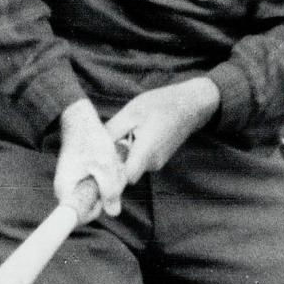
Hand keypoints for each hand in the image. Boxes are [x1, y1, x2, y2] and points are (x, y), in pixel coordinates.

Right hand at [54, 99, 125, 221]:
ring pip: (95, 194)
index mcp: (66, 190)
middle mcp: (65, 190)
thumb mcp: (105, 166)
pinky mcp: (79, 177)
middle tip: (112, 173)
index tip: (104, 196)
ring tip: (111, 164)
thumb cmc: (90, 140)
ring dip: (109, 183)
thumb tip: (114, 212)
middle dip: (107, 193)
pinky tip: (109, 163)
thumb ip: (110, 191)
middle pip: (90, 206)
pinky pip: (95, 185)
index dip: (95, 211)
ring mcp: (72, 183)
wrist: (80, 119)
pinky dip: (105, 177)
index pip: (79, 217)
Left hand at [104, 78, 219, 184]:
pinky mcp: (158, 159)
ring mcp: (157, 163)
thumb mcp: (131, 112)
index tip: (95, 168)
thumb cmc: (161, 105)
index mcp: (146, 152)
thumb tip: (93, 145)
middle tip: (100, 145)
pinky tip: (130, 135)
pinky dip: (130, 152)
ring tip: (119, 135)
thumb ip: (112, 131)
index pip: (124, 178)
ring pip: (130, 166)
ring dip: (121, 155)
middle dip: (111, 162)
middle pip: (124, 173)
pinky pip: (138, 161)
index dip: (109, 176)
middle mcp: (152, 163)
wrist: (190, 105)